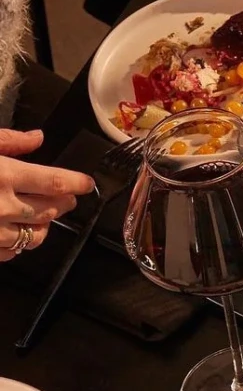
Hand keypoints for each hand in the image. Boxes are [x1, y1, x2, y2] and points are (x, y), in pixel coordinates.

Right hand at [0, 130, 94, 260]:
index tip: (87, 184)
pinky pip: (12, 252)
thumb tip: (38, 138)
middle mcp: (2, 206)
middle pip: (50, 210)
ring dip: (44, 225)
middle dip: (64, 203)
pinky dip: (18, 243)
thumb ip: (8, 141)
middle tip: (67, 198)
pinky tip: (14, 231)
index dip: (76, 183)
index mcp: (4, 175)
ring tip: (42, 215)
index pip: (53, 182)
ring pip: (35, 236)